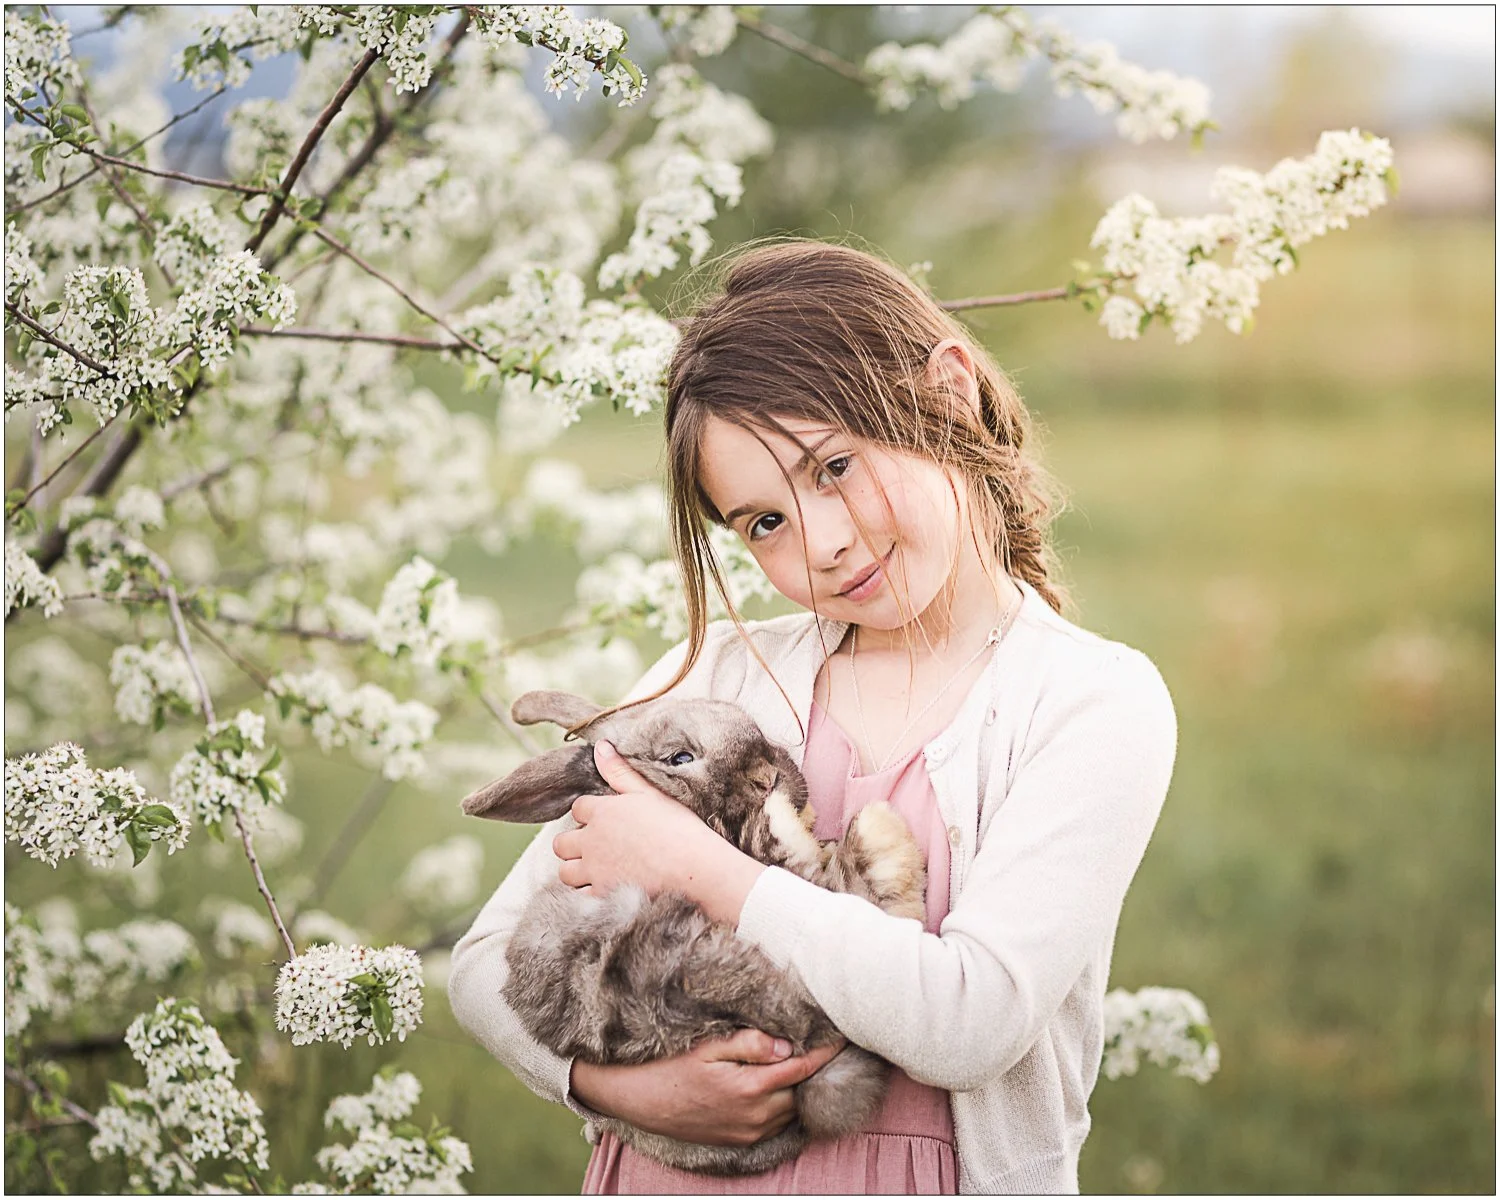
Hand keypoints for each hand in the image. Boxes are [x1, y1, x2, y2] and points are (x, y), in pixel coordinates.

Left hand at [552, 742, 765, 923]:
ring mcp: (595, 871)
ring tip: (599, 869)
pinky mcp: (603, 896)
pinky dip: (590, 893)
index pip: (578, 809)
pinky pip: (582, 897)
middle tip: (598, 846)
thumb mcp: (649, 792)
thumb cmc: (677, 827)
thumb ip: (620, 771)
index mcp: (602, 813)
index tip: (609, 820)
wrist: (693, 868)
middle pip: (562, 843)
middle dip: (574, 844)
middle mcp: (591, 842)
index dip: (591, 814)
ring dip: (577, 870)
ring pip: (566, 872)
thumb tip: (600, 746)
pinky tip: (608, 889)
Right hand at [570, 1029, 846, 1147]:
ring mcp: (750, 1131)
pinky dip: (782, 1102)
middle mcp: (757, 1116)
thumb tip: (786, 1045)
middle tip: (821, 1041)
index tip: (842, 1035)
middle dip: (813, 1067)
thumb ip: (750, 1044)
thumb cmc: (672, 1066)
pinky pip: (776, 1122)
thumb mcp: (709, 1046)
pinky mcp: (743, 1139)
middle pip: (802, 1089)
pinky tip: (777, 1083)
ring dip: (797, 1085)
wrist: (641, 1100)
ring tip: (800, 1059)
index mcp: (752, 1088)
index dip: (825, 1050)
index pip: (803, 1068)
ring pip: (791, 1107)